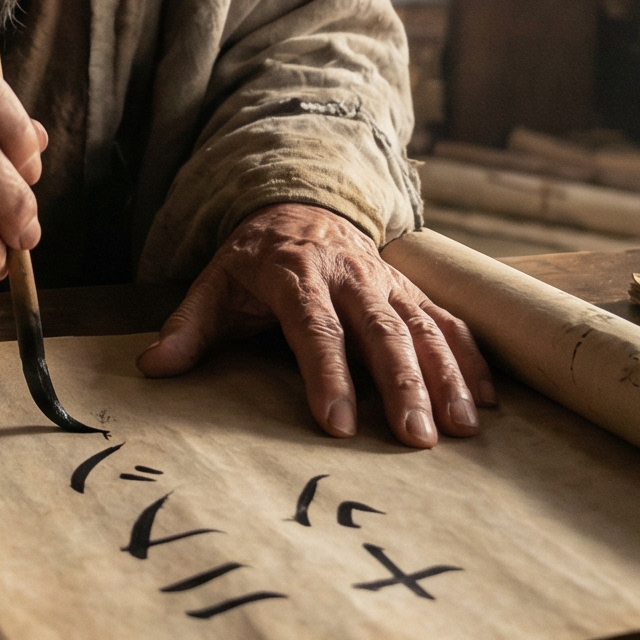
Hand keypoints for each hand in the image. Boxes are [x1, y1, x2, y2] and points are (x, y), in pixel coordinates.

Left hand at [136, 204, 494, 448]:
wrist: (299, 200)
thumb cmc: (253, 257)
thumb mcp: (213, 282)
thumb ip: (188, 326)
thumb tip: (154, 368)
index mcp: (296, 272)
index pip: (315, 328)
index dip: (327, 376)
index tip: (337, 425)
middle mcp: (349, 274)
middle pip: (381, 331)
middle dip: (402, 386)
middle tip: (415, 439)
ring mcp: (385, 281)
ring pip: (423, 327)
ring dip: (446, 378)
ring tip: (460, 430)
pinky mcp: (409, 289)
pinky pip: (447, 321)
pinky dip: (470, 358)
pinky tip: (486, 402)